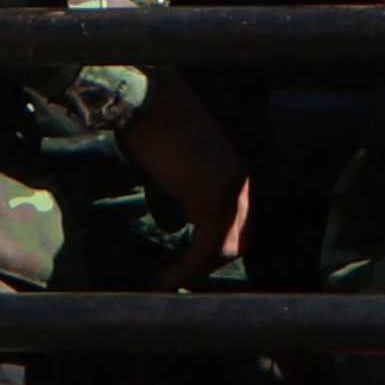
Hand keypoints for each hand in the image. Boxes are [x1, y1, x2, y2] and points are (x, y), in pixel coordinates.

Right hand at [119, 79, 253, 278]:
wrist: (143, 102)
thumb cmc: (147, 129)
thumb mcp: (165, 172)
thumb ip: (173, 200)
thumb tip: (172, 228)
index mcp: (233, 173)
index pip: (235, 223)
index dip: (210, 250)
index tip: (180, 267)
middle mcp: (240, 183)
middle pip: (237, 239)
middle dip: (206, 265)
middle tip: (173, 281)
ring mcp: (231, 191)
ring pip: (225, 248)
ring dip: (194, 272)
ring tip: (163, 282)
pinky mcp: (213, 200)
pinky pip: (206, 248)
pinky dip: (186, 269)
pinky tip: (162, 277)